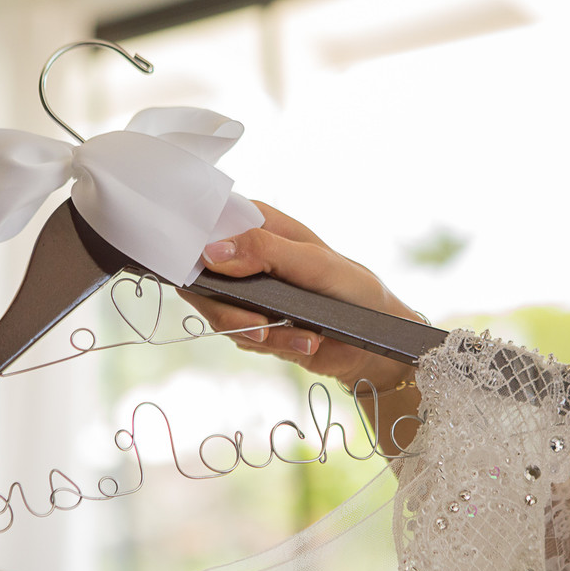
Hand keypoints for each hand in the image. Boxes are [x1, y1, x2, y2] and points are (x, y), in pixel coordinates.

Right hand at [182, 202, 418, 392]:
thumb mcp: (313, 262)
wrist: (374, 338)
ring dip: (261, 332)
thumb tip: (211, 252)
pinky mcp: (253, 327)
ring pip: (220, 315)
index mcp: (256, 225)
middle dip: (228, 310)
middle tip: (261, 327)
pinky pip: (244, 339)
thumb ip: (264, 250)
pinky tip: (306, 342)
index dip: (195, 246)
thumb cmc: (352, 286)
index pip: (206, 225)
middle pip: (201, 280)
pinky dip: (276, 345)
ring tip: (304, 336)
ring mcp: (246, 295)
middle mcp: (244, 258)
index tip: (210, 272)